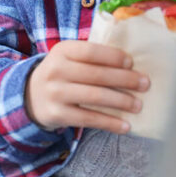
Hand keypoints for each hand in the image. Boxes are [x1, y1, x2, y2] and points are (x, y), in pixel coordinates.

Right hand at [25, 40, 147, 133]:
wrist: (30, 96)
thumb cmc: (61, 74)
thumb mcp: (68, 57)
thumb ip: (92, 56)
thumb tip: (131, 64)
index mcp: (62, 51)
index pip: (91, 52)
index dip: (112, 57)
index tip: (131, 63)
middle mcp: (56, 71)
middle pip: (96, 75)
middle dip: (125, 79)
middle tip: (145, 84)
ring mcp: (55, 93)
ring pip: (95, 97)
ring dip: (121, 101)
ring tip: (138, 105)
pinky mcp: (57, 114)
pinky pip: (89, 119)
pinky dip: (110, 123)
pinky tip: (126, 125)